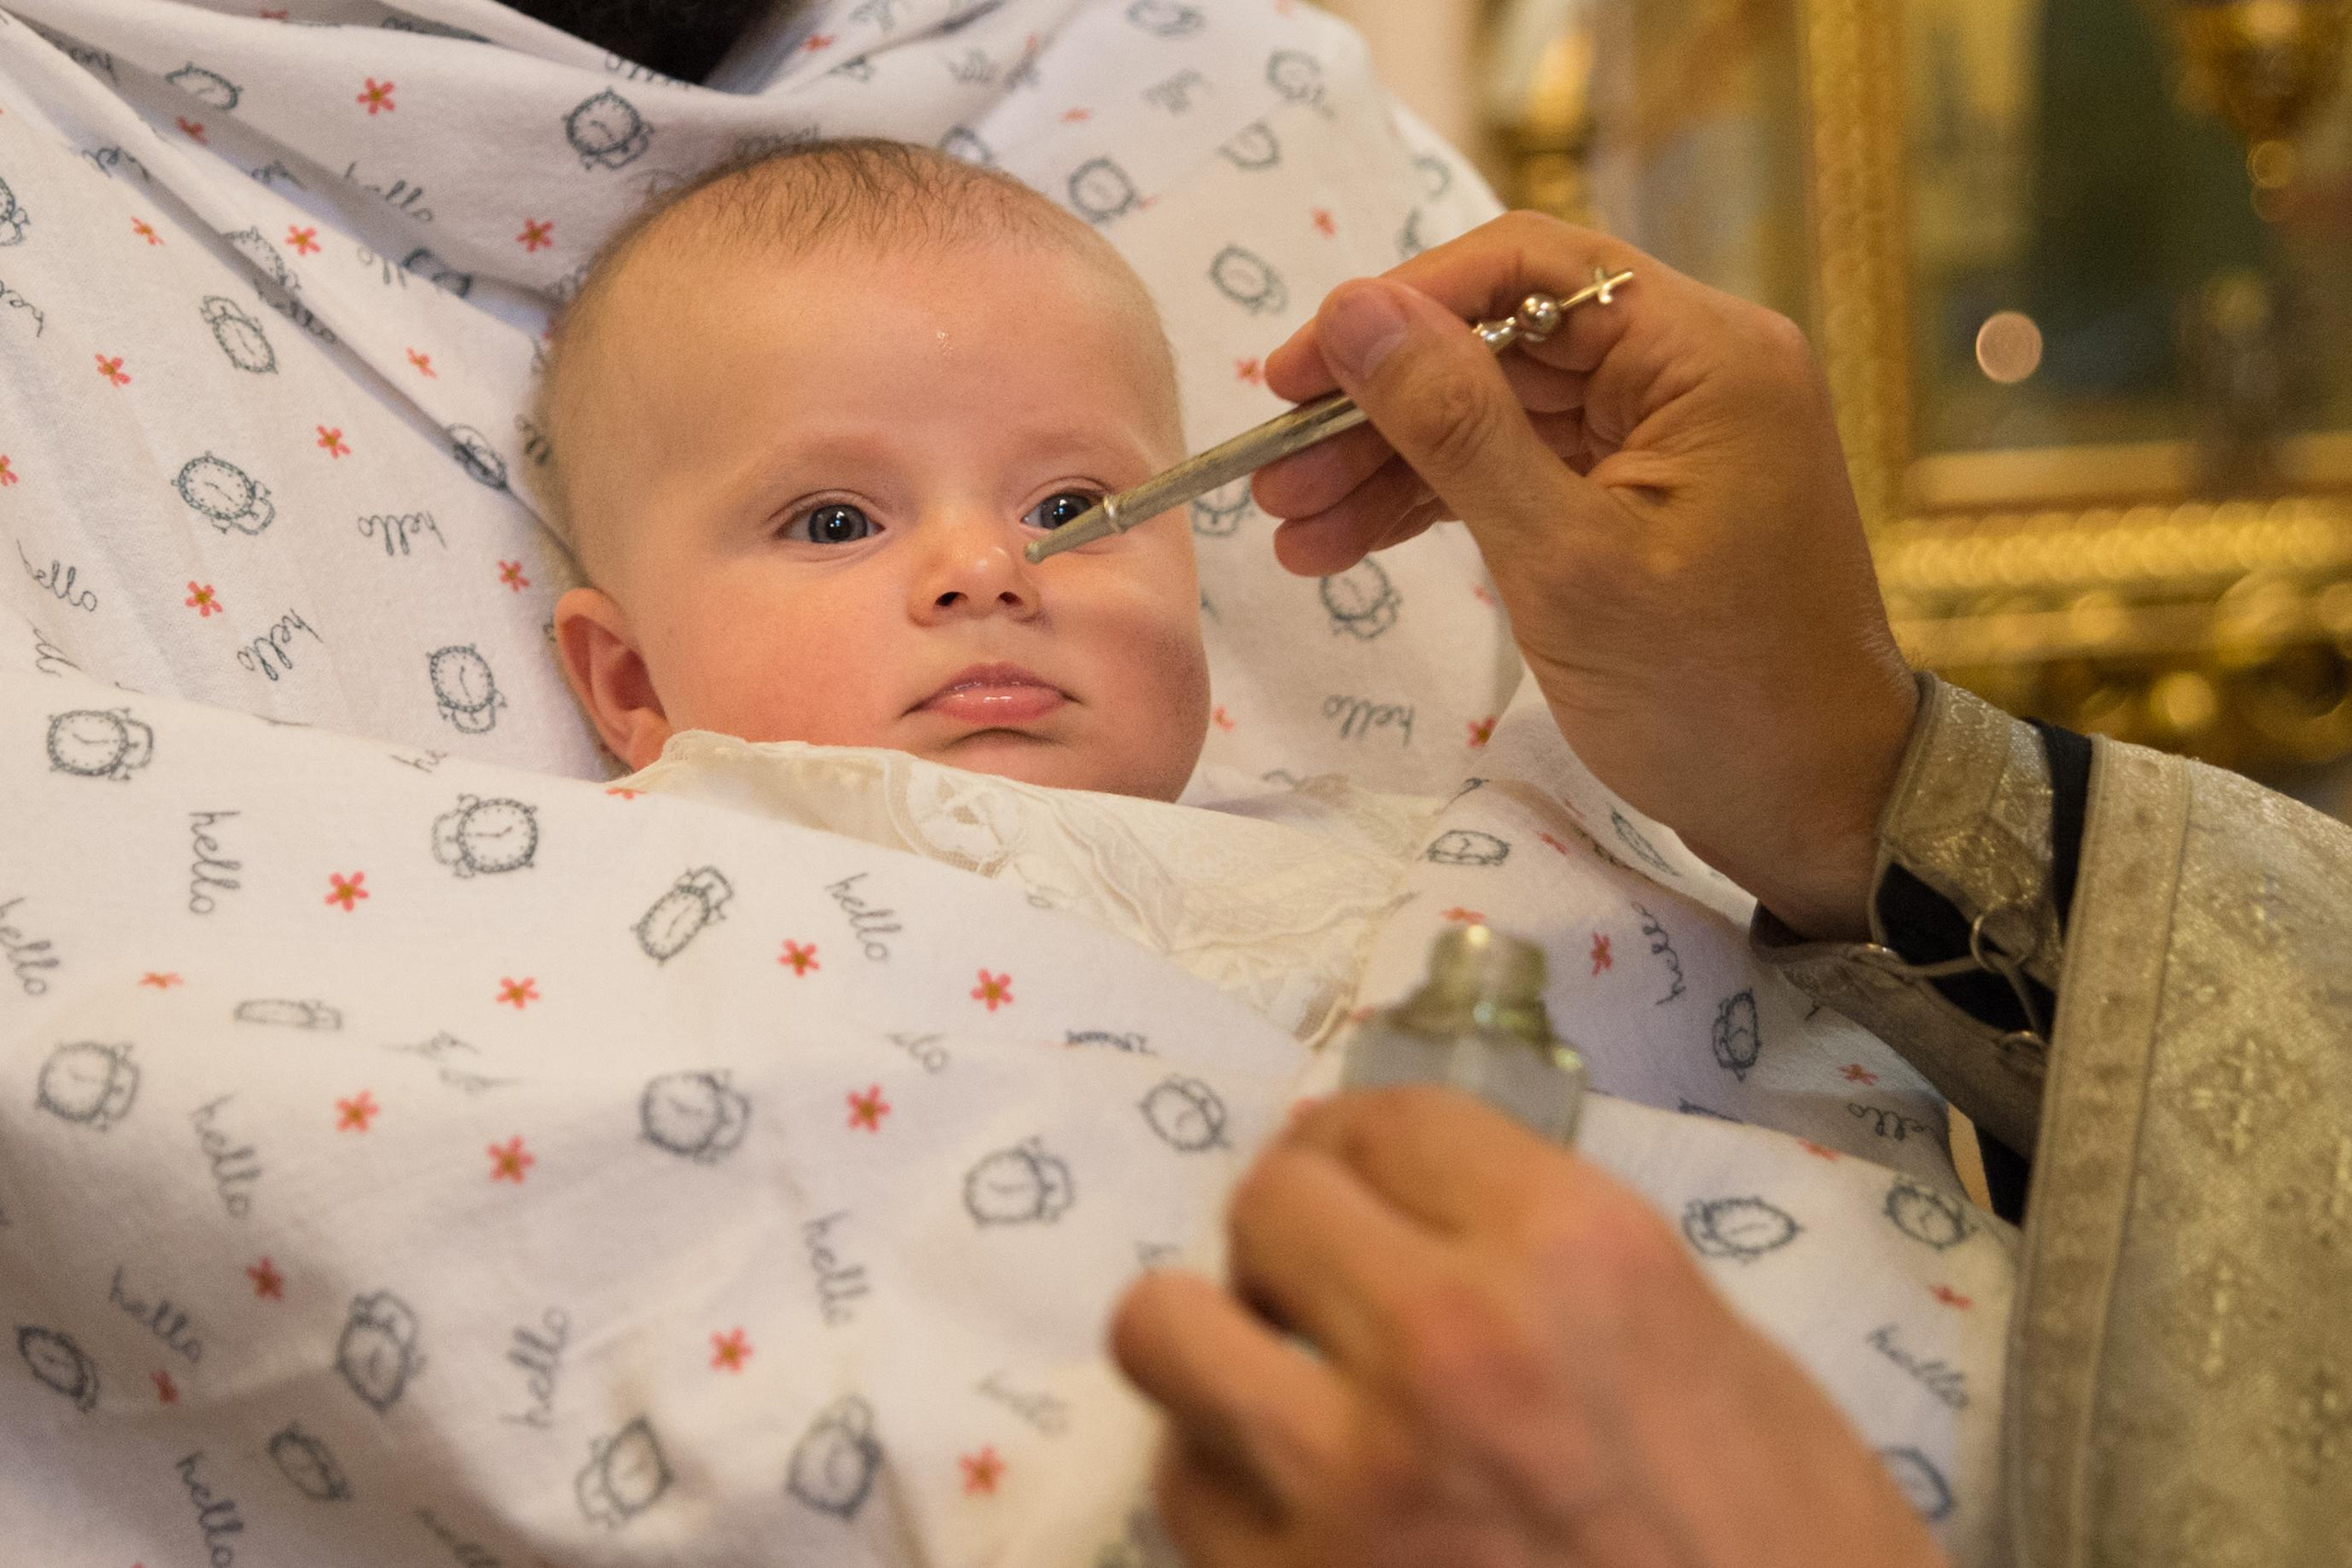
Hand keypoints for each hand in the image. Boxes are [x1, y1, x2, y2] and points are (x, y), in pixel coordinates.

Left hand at [1111, 1088, 1948, 1567]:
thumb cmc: (1795, 1556)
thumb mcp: (1716, 1356)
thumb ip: (1556, 1263)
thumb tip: (1405, 1198)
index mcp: (1575, 1252)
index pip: (1392, 1122)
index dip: (1362, 1145)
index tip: (1355, 1179)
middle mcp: (1449, 1340)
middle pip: (1270, 1203)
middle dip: (1292, 1237)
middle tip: (1322, 1285)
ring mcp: (1356, 1482)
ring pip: (1167, 1331)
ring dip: (1217, 1343)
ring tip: (1270, 1377)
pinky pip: (1180, 1488)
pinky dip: (1222, 1481)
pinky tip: (1288, 1501)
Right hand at [1252, 214, 1916, 939]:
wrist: (1811, 808)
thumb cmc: (1711, 692)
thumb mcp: (1564, 559)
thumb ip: (1455, 426)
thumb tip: (1353, 313)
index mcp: (1704, 354)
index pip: (1526, 269)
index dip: (1398, 306)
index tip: (1297, 372)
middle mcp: (1693, 370)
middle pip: (1500, 341)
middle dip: (1379, 404)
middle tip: (1274, 471)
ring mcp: (1669, 436)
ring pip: (1497, 411)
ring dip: (1391, 462)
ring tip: (1291, 525)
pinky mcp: (1644, 497)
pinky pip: (1523, 468)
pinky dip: (1439, 503)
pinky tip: (1347, 544)